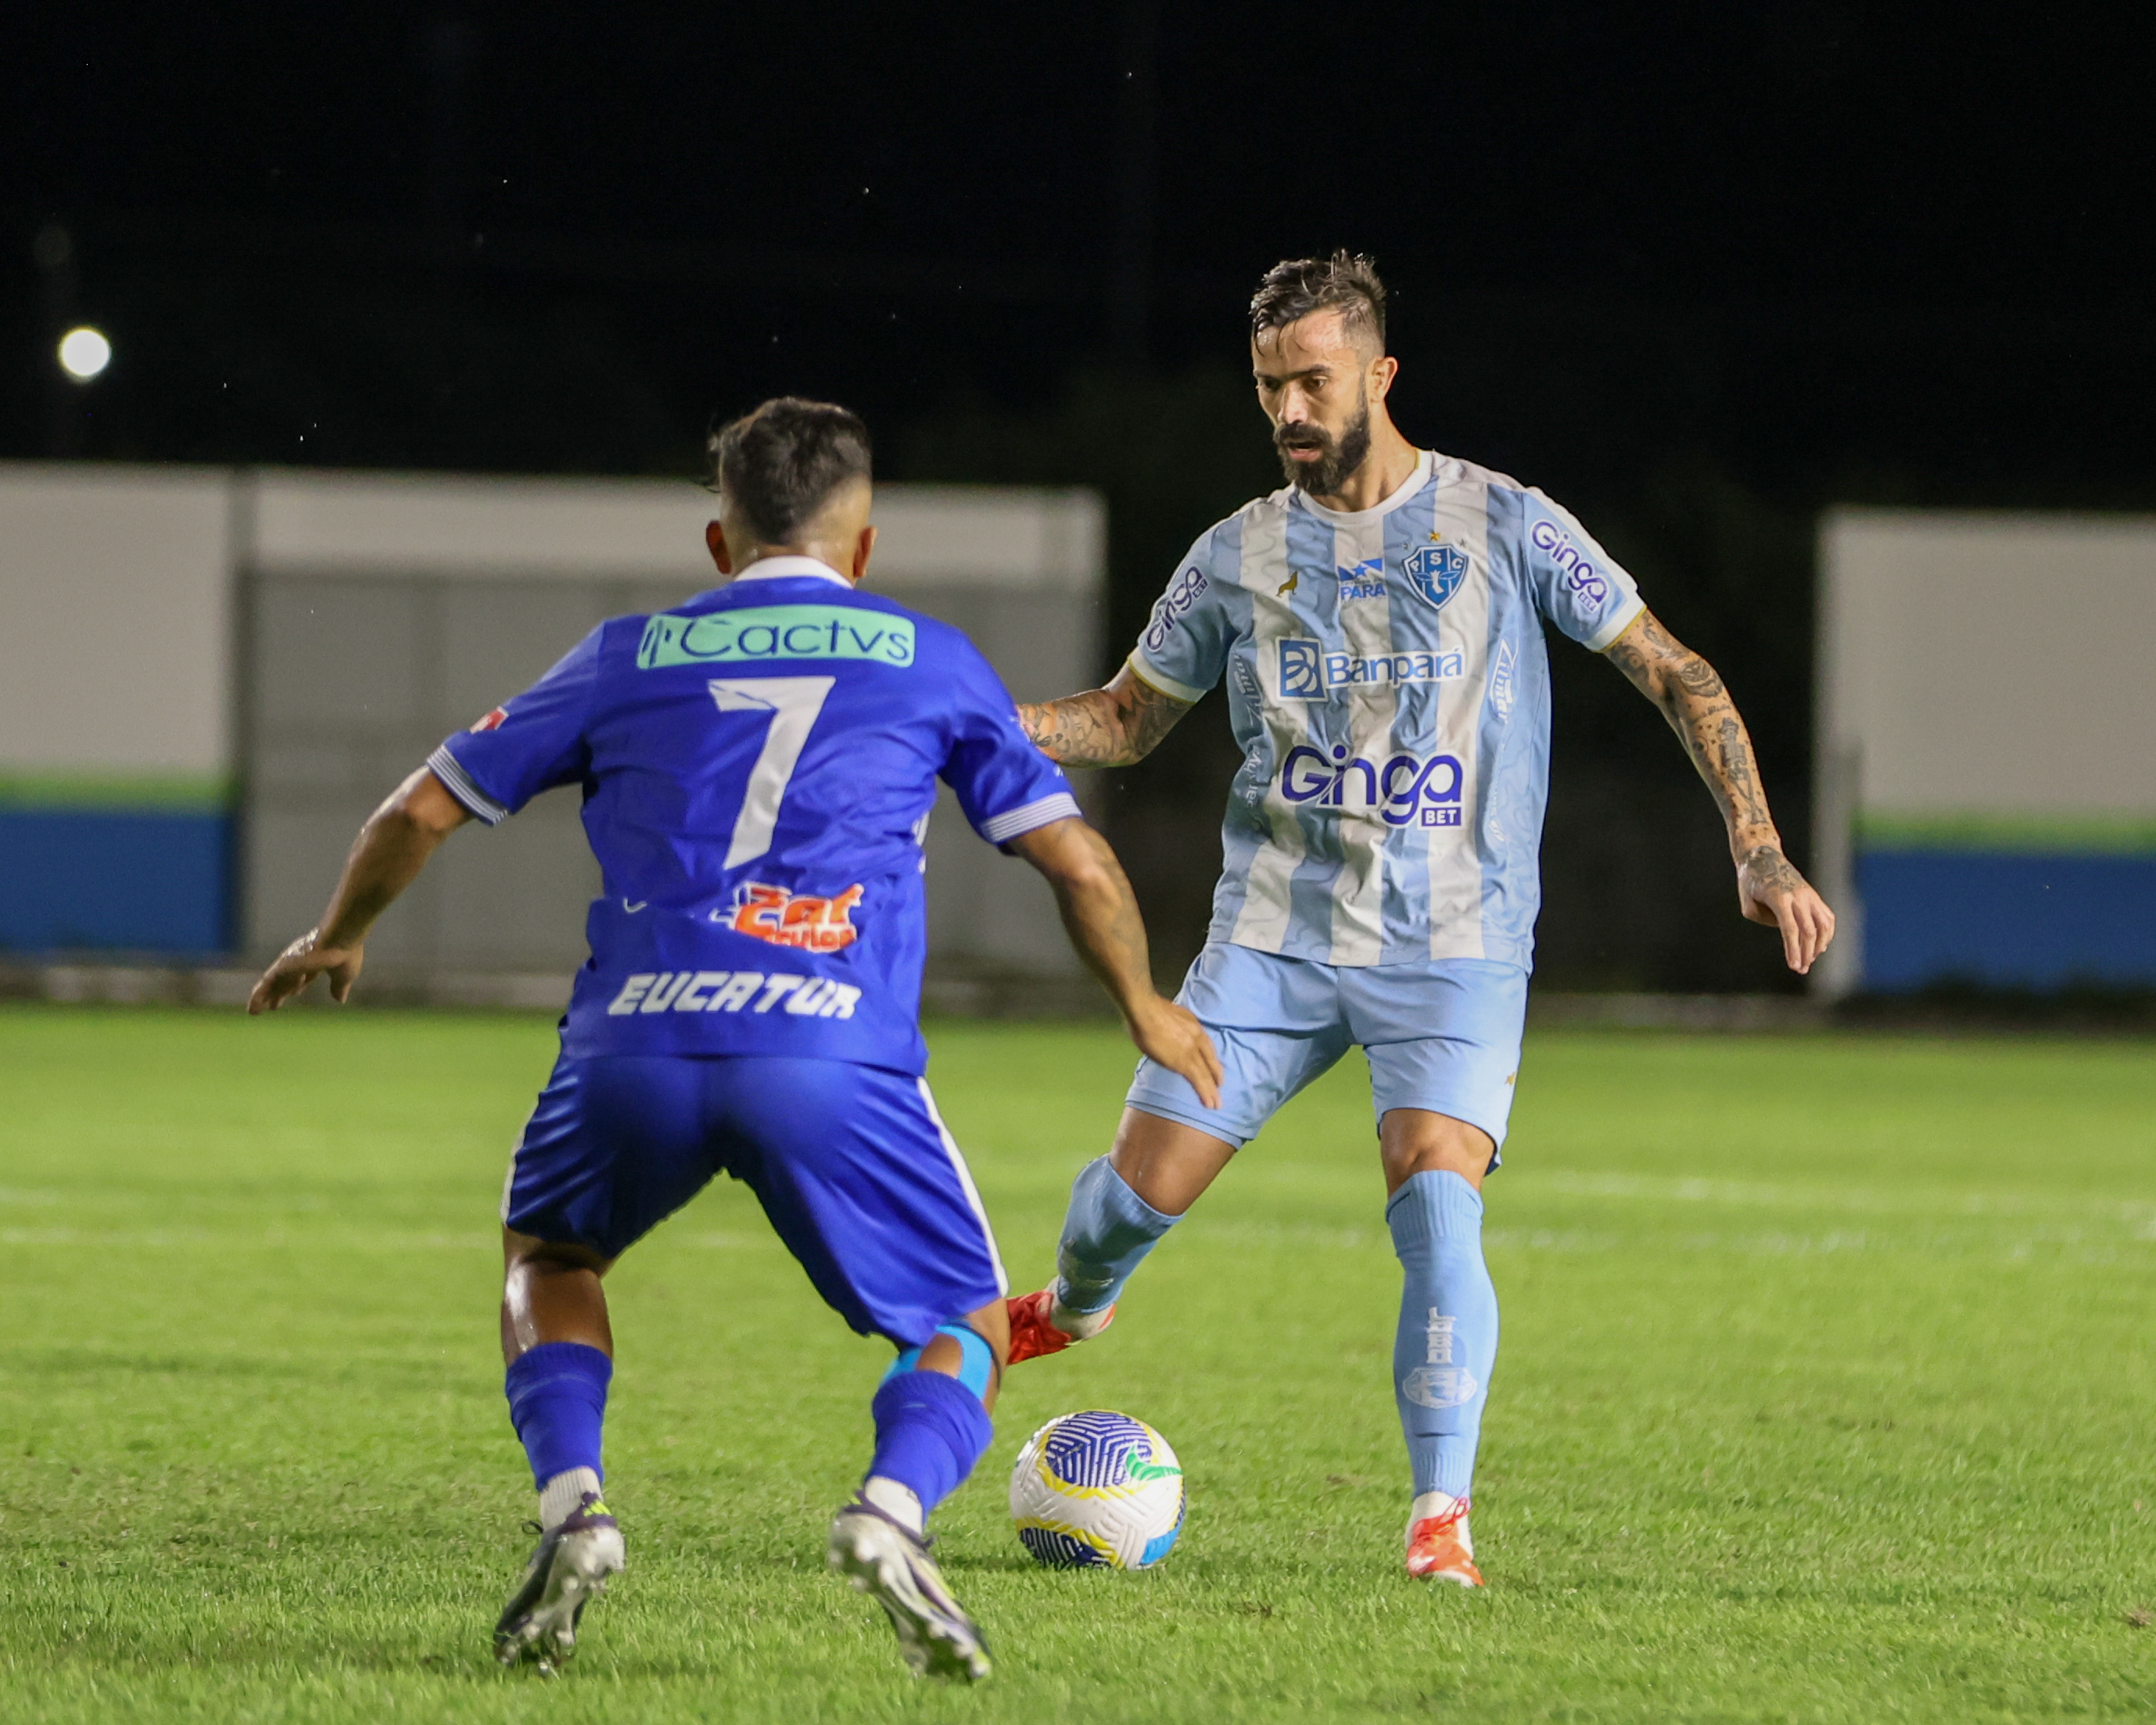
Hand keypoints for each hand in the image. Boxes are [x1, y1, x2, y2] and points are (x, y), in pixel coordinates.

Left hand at [247, 929, 364, 1013]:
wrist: (340, 938)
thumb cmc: (345, 954)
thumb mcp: (344, 976)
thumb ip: (339, 987)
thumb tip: (340, 1000)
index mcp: (316, 963)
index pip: (303, 976)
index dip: (297, 986)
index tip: (293, 994)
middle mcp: (300, 962)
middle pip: (285, 981)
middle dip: (278, 994)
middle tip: (271, 1007)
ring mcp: (290, 963)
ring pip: (272, 983)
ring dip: (263, 997)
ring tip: (253, 1011)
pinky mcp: (282, 965)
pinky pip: (267, 983)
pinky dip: (260, 994)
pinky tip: (253, 1006)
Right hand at [1125, 996, 1223, 1110]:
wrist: (1145, 1010)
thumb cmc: (1147, 1008)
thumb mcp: (1168, 1014)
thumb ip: (1172, 1025)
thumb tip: (1164, 1032)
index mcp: (1193, 1025)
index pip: (1207, 1046)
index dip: (1211, 1059)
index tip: (1214, 1069)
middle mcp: (1197, 1038)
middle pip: (1210, 1061)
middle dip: (1216, 1076)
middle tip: (1220, 1088)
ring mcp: (1192, 1051)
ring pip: (1206, 1074)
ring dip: (1212, 1090)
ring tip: (1217, 1104)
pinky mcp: (1184, 1063)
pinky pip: (1198, 1081)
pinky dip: (1205, 1093)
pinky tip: (1209, 1103)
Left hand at [1735, 846, 1835, 975]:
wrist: (1764, 857)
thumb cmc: (1751, 881)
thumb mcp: (1747, 902)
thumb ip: (1761, 919)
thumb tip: (1784, 932)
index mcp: (1780, 898)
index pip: (1791, 929)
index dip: (1794, 950)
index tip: (1794, 966)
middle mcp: (1799, 897)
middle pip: (1809, 931)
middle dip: (1806, 953)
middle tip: (1801, 969)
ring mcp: (1809, 895)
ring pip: (1824, 925)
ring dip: (1819, 945)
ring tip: (1810, 960)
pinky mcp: (1814, 895)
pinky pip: (1827, 917)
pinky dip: (1827, 933)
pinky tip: (1820, 946)